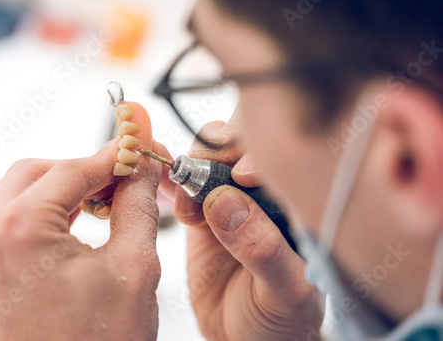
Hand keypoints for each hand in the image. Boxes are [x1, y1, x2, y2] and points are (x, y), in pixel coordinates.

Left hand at [0, 139, 165, 340]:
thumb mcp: (135, 266)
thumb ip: (138, 204)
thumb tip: (140, 168)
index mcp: (18, 232)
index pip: (71, 170)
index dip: (110, 158)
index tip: (134, 152)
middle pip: (36, 172)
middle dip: (81, 170)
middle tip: (119, 179)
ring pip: (15, 192)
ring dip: (58, 189)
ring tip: (99, 201)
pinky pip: (2, 221)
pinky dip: (37, 211)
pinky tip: (70, 221)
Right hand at [176, 121, 323, 340]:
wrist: (245, 338)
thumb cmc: (282, 319)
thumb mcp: (286, 292)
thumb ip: (263, 249)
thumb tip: (224, 201)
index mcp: (298, 204)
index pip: (283, 159)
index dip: (260, 155)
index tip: (241, 175)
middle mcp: (264, 193)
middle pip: (240, 145)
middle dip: (218, 151)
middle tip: (202, 174)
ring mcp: (230, 199)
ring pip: (208, 158)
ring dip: (191, 171)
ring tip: (188, 211)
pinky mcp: (201, 211)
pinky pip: (182, 183)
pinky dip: (169, 179)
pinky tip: (167, 187)